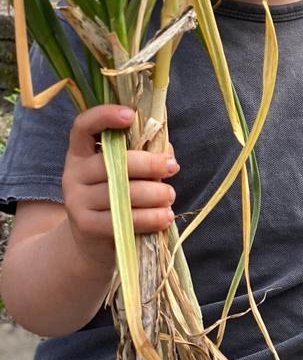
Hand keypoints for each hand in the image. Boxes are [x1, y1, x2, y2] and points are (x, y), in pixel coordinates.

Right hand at [62, 104, 178, 271]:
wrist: (93, 243)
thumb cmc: (118, 197)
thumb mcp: (125, 173)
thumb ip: (143, 154)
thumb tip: (167, 150)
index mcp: (80, 153)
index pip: (83, 126)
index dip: (104, 116)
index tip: (131, 115)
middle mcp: (73, 174)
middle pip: (113, 162)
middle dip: (149, 164)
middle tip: (172, 167)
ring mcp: (76, 201)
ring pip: (122, 192)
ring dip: (155, 194)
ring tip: (170, 196)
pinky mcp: (86, 226)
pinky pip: (124, 219)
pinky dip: (151, 218)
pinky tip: (165, 216)